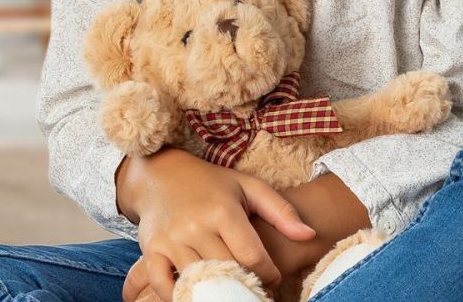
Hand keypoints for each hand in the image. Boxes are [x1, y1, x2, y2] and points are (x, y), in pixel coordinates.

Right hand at [118, 149, 315, 301]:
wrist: (162, 173)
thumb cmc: (212, 183)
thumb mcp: (248, 187)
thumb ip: (281, 210)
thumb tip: (310, 235)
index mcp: (223, 210)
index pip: (252, 257)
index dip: (269, 276)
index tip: (274, 281)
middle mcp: (196, 226)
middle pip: (227, 274)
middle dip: (246, 288)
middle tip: (255, 292)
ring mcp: (172, 240)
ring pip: (200, 283)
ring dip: (217, 294)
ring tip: (232, 294)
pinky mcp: (152, 251)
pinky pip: (165, 286)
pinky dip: (181, 296)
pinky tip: (198, 294)